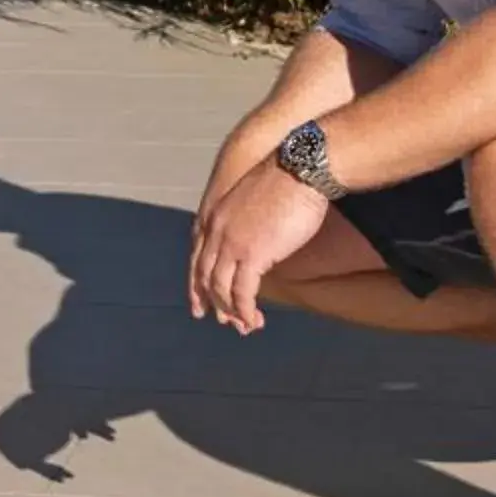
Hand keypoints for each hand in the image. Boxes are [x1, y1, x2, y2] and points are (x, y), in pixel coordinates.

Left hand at [188, 154, 328, 335]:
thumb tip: (254, 246)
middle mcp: (216, 231)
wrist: (299, 170)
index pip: (197, 257)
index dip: (196, 284)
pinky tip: (254, 320)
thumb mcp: (253, 204)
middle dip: (213, 304)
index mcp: (214, 216)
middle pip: (205, 276)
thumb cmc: (286, 183)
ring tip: (245, 326)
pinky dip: (246, 310)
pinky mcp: (252, 254)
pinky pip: (242, 293)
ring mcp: (232, 243)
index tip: (199, 305)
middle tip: (224, 323)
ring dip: (232, 312)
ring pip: (221, 289)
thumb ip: (245, 225)